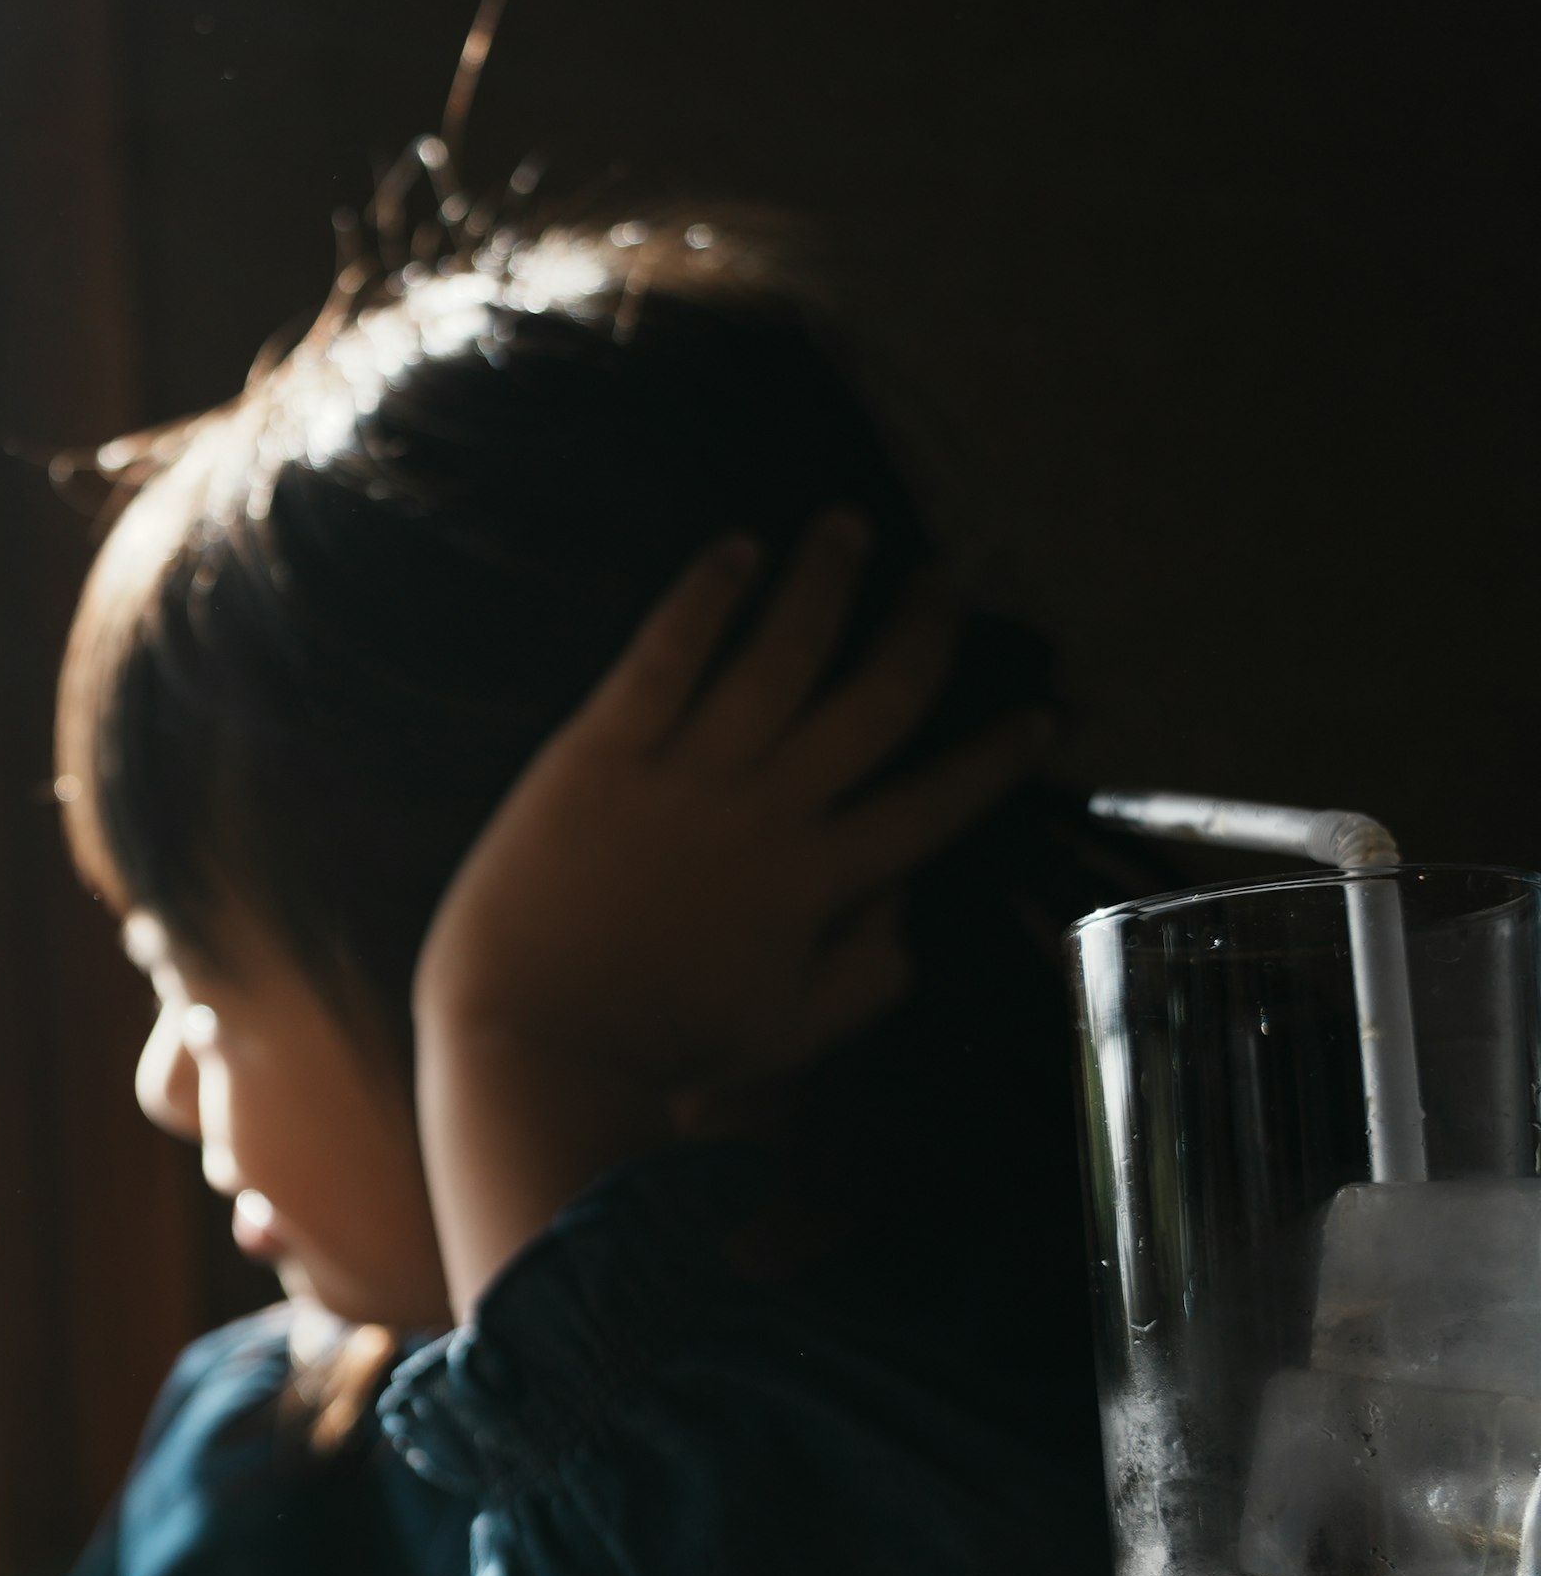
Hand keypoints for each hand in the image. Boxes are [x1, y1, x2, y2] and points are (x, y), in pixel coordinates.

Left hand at [410, 511, 1053, 1313]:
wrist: (532, 1047)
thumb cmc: (656, 1049)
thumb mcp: (791, 1030)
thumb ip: (867, 969)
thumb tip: (915, 907)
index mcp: (820, 882)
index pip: (934, 802)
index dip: (997, 755)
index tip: (1044, 710)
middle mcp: (767, 813)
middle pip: (872, 703)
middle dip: (922, 633)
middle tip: (949, 578)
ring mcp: (684, 777)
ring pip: (778, 657)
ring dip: (822, 584)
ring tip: (847, 526)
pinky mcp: (598, 755)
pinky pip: (663, 657)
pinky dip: (705, 599)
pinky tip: (738, 549)